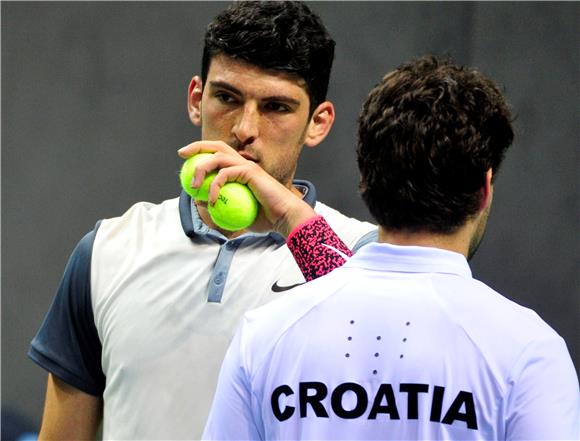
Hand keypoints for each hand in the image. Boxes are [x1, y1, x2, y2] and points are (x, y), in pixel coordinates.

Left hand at [178, 141, 315, 236]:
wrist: (285, 217)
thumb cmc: (266, 218)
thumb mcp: (238, 215)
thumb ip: (220, 207)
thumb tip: (199, 203)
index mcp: (242, 169)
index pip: (219, 153)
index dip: (202, 151)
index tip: (186, 158)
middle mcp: (244, 164)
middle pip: (217, 146)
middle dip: (197, 146)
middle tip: (182, 154)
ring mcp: (247, 166)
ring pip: (218, 157)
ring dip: (202, 167)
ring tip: (193, 185)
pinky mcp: (250, 172)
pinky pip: (225, 174)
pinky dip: (214, 186)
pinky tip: (211, 200)